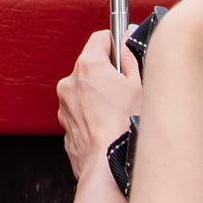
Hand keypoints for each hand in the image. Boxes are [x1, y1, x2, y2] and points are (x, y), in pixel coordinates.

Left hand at [58, 29, 141, 176]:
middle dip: (108, 72)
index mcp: (89, 66)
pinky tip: (107, 125)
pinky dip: (91, 112)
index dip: (115, 42)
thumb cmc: (127, 126)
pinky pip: (79, 109)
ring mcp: (64, 103)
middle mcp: (70, 81)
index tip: (124, 49)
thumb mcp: (138, 86)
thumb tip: (127, 38)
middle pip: (91, 65)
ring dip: (98, 94)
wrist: (109, 164)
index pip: (101, 38)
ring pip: (84, 89)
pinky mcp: (64, 122)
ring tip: (118, 111)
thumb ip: (130, 57)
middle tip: (127, 89)